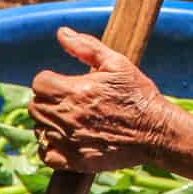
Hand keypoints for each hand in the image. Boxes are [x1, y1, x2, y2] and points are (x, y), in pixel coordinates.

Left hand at [28, 28, 173, 172]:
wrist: (156, 131)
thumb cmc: (138, 94)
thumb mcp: (117, 63)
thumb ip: (86, 46)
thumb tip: (61, 33)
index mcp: (76, 90)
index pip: (39, 83)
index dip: (49, 81)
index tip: (63, 84)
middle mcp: (69, 116)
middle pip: (35, 107)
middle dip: (47, 101)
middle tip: (66, 101)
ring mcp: (71, 140)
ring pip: (39, 130)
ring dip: (48, 123)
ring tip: (68, 120)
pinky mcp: (75, 160)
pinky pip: (46, 155)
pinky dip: (49, 148)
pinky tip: (64, 139)